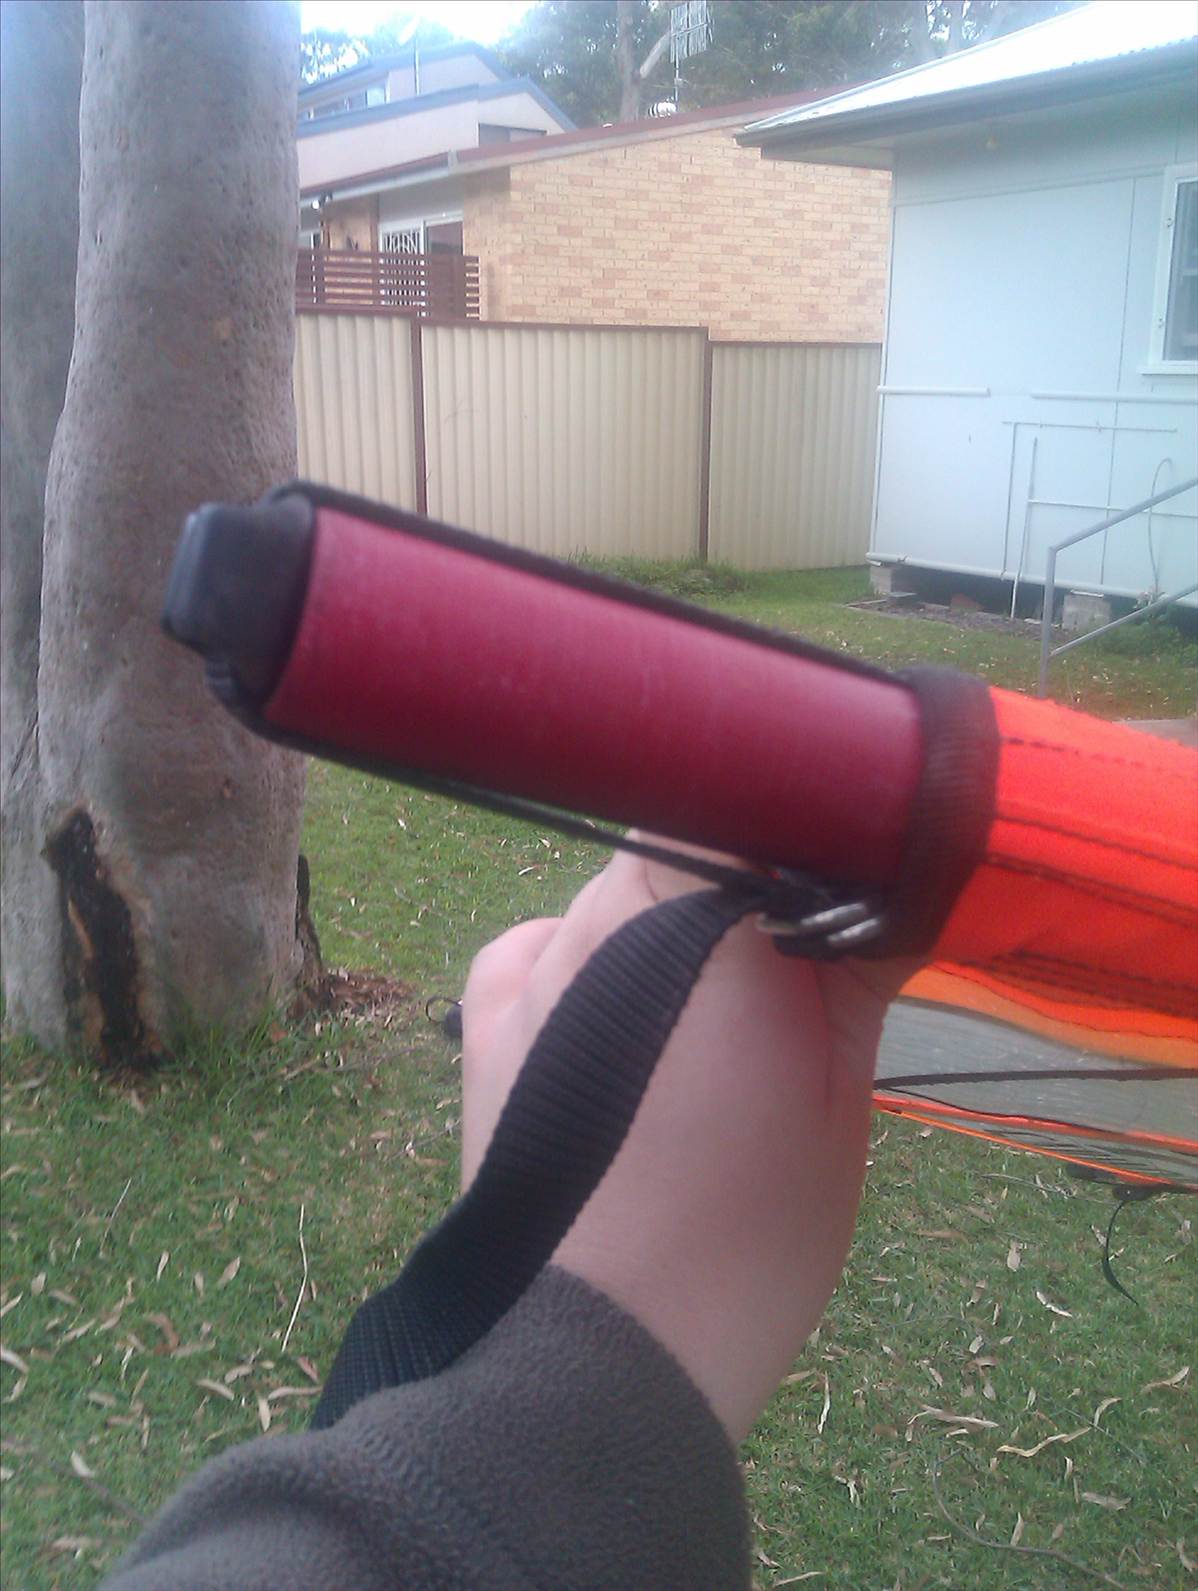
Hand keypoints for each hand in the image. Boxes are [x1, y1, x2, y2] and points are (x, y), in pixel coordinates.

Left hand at [460, 841, 909, 1441]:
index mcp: (697, 921)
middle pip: (676, 847)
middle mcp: (596, 919)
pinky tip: (619, 1012)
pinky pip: (536, 945)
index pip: (740, 795)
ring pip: (609, 898)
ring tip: (704, 1019)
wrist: (604, 1349)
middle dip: (736, 885)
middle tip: (788, 964)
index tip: (837, 863)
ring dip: (662, 928)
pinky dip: (580, 958)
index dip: (792, 816)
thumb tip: (893, 874)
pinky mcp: (482, 1019)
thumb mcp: (841, 1096)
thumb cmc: (746, 1233)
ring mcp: (528, 967)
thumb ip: (855, 963)